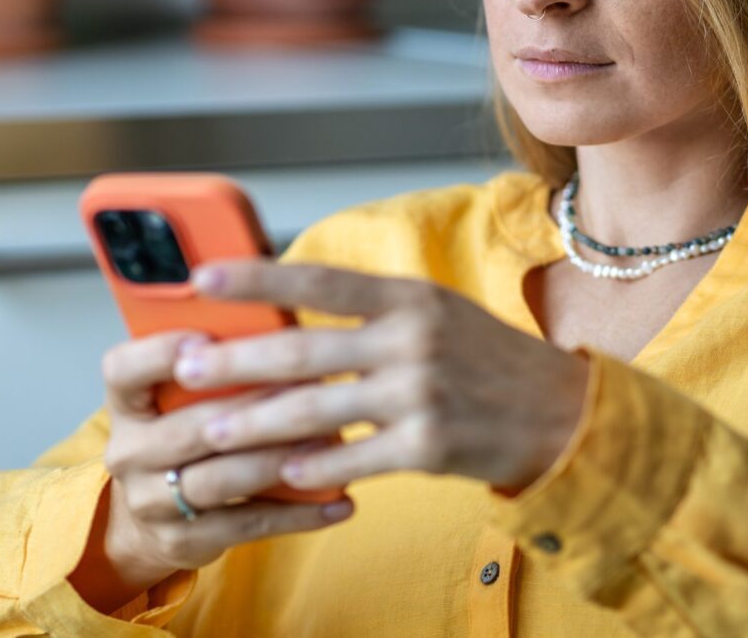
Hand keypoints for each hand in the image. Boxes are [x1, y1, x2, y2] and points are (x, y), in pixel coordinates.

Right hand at [72, 329, 356, 611]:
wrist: (152, 516)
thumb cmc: (185, 429)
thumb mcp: (183, 393)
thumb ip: (219, 361)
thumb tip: (285, 321)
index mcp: (126, 402)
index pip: (123, 369)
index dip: (161, 352)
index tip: (206, 338)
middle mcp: (128, 451)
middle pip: (188, 428)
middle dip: (253, 408)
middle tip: (309, 389)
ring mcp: (150, 500)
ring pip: (218, 480)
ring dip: (277, 460)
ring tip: (330, 443)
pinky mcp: (182, 540)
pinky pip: (246, 525)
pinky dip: (298, 512)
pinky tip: (340, 501)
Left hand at [173, 260, 592, 493]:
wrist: (562, 413)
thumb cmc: (487, 360)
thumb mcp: (436, 314)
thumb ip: (372, 311)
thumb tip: (291, 309)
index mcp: (410, 298)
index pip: (320, 281)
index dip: (258, 277)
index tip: (204, 276)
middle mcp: (413, 339)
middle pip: (304, 351)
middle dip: (235, 361)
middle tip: (185, 366)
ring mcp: (420, 394)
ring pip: (316, 411)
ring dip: (255, 424)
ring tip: (210, 432)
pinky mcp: (427, 445)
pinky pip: (351, 458)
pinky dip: (311, 467)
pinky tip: (278, 471)